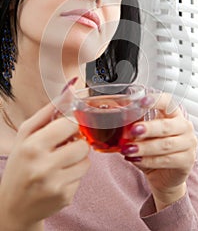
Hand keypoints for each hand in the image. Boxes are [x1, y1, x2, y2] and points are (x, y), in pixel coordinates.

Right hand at [0, 86, 89, 229]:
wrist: (13, 206)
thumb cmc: (20, 164)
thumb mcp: (26, 134)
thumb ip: (49, 111)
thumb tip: (72, 89)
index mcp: (32, 146)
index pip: (70, 124)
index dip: (71, 124)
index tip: (65, 128)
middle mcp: (43, 167)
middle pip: (82, 144)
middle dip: (75, 143)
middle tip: (63, 146)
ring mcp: (55, 185)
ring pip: (87, 161)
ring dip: (78, 159)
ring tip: (61, 162)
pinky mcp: (65, 198)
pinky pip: (82, 178)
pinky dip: (74, 175)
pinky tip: (59, 177)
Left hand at [121, 92, 197, 209]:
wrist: (163, 175)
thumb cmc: (153, 150)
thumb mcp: (143, 136)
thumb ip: (135, 127)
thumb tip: (121, 121)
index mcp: (173, 114)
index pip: (168, 102)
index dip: (155, 101)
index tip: (141, 102)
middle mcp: (184, 126)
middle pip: (166, 125)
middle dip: (148, 128)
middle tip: (132, 130)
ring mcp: (188, 143)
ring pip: (166, 144)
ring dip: (145, 147)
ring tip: (128, 149)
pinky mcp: (187, 160)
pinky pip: (167, 159)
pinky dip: (149, 160)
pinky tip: (136, 160)